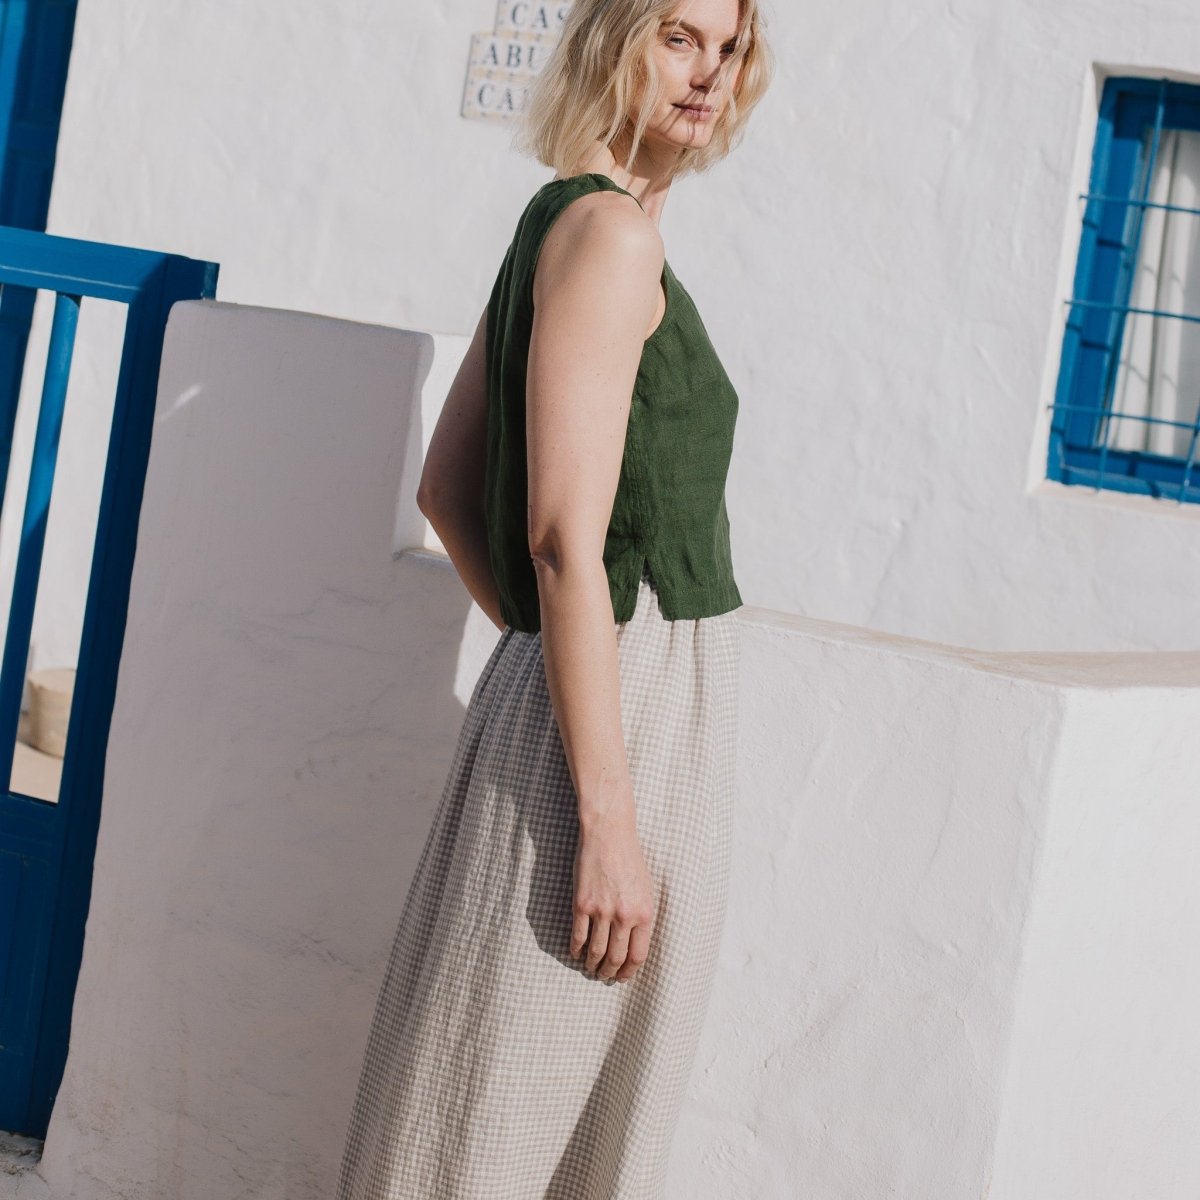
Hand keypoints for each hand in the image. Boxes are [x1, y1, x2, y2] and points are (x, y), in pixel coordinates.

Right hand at [570, 809, 656, 982]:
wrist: (609, 834)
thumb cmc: (630, 859)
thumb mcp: (646, 889)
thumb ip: (642, 917)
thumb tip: (634, 944)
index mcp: (644, 913)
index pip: (637, 955)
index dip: (629, 971)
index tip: (623, 977)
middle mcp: (624, 916)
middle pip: (616, 958)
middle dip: (610, 972)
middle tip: (605, 977)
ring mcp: (602, 911)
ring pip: (596, 951)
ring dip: (592, 965)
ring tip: (591, 969)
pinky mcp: (582, 904)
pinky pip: (578, 936)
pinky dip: (576, 949)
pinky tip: (576, 953)